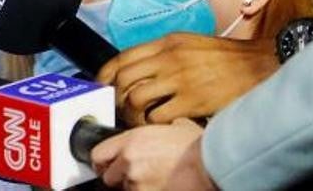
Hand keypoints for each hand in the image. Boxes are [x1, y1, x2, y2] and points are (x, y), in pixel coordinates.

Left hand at [91, 119, 212, 190]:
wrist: (214, 165)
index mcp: (131, 140)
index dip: (102, 163)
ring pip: (125, 190)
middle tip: (136, 178)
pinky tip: (163, 186)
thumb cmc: (201, 148)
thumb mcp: (178, 127)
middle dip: (120, 179)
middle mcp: (128, 160)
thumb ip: (163, 129)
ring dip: (137, 187)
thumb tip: (170, 127)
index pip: (98, 154)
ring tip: (156, 182)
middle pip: (108, 177)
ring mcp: (137, 181)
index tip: (107, 167)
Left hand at [97, 32, 277, 125]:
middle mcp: (168, 59)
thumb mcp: (188, 44)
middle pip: (124, 79)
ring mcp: (180, 79)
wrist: (260, 65)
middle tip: (120, 109)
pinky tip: (158, 126)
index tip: (102, 87)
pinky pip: (158, 116)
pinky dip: (152, 124)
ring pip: (136, 98)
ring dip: (131, 114)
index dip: (105, 75)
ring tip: (138, 120)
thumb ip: (161, 53)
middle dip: (116, 97)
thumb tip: (135, 69)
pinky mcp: (193, 100)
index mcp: (166, 43)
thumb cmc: (224, 57)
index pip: (121, 57)